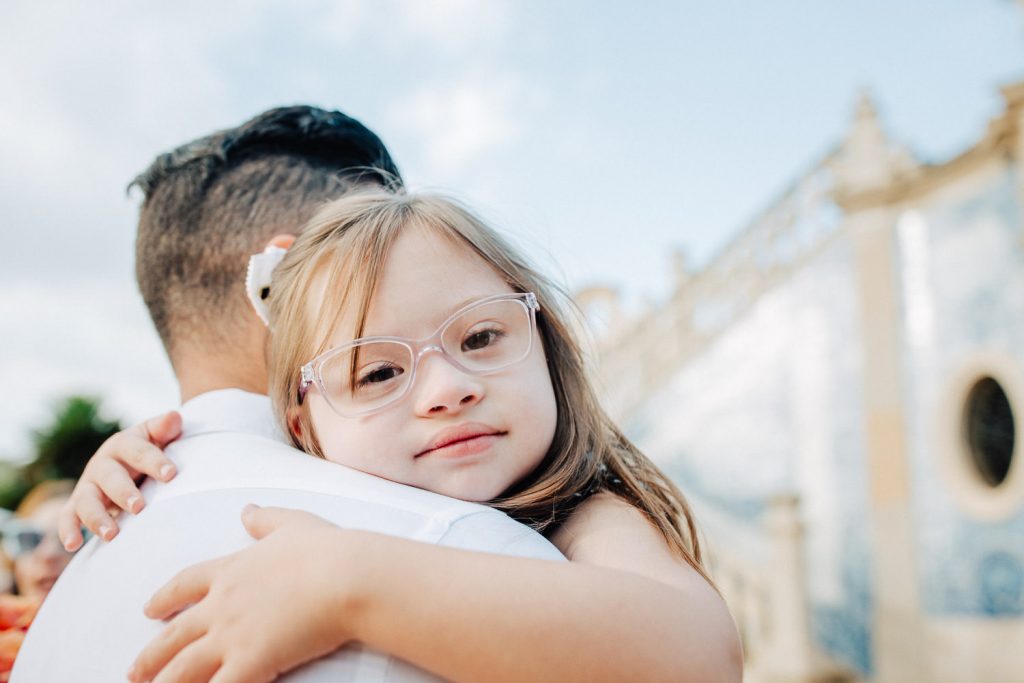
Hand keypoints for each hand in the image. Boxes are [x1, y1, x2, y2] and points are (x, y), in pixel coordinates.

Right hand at [58, 411, 180, 549]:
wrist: (127, 463)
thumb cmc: (148, 451)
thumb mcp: (156, 437)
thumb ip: (165, 429)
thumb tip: (174, 417)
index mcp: (124, 444)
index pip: (139, 451)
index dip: (155, 461)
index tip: (171, 475)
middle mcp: (102, 464)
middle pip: (110, 477)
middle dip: (123, 492)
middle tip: (139, 507)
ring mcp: (88, 485)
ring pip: (88, 500)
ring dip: (97, 517)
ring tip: (112, 534)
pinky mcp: (77, 504)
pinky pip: (68, 517)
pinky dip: (68, 530)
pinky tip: (72, 545)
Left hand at [127, 505, 362, 682]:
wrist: (344, 576)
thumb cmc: (326, 550)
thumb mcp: (292, 524)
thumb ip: (266, 519)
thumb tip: (247, 509)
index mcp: (231, 570)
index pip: (185, 584)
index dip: (164, 598)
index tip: (148, 609)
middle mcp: (222, 604)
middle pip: (173, 635)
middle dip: (150, 656)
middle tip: (134, 671)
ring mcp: (231, 635)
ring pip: (183, 669)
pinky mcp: (249, 662)